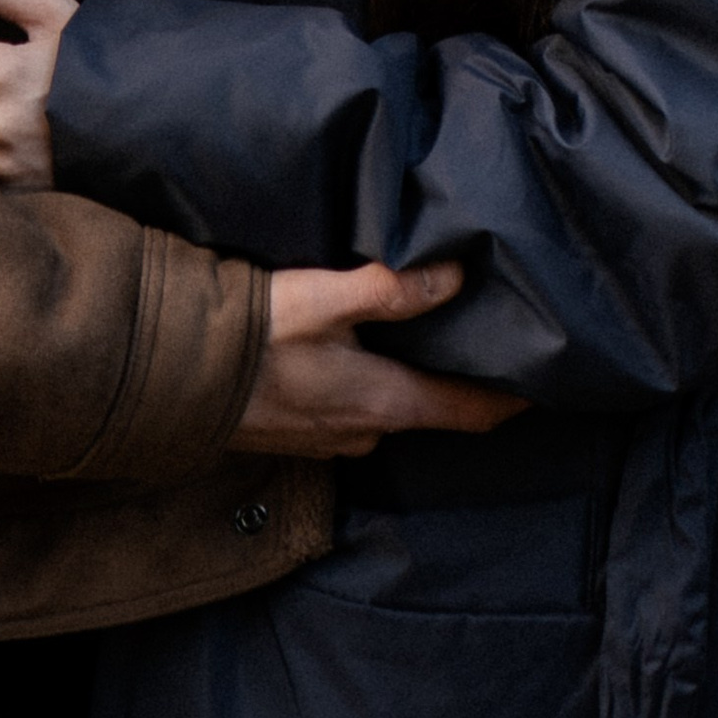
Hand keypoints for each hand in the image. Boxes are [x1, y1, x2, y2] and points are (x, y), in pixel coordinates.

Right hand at [230, 260, 527, 456]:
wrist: (172, 378)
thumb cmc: (253, 337)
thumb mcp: (323, 299)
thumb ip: (389, 289)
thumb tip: (457, 277)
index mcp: (384, 403)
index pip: (468, 412)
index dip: (509, 401)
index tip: (546, 387)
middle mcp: (365, 432)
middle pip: (429, 408)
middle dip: (452, 379)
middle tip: (477, 339)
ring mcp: (330, 440)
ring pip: (387, 408)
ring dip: (404, 380)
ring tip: (415, 337)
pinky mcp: (299, 434)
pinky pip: (351, 410)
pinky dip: (366, 385)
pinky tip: (352, 353)